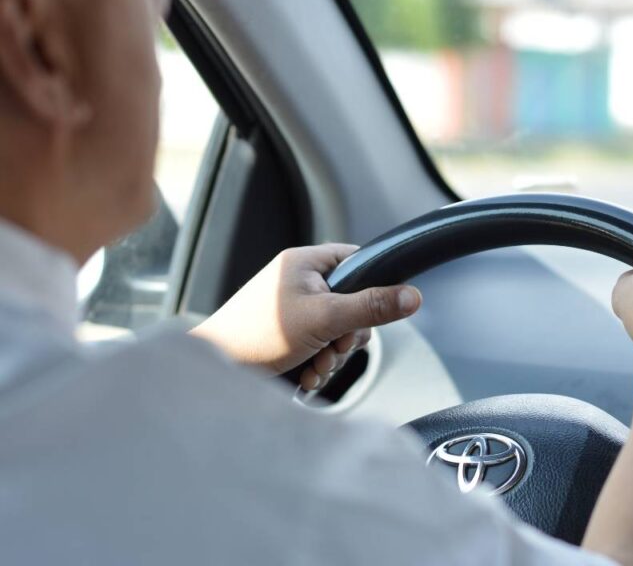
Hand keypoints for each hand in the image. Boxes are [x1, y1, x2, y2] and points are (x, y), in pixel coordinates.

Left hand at [191, 244, 420, 389]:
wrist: (214, 371)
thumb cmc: (256, 336)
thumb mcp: (325, 318)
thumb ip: (371, 307)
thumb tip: (413, 297)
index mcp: (305, 263)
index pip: (358, 262)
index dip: (371, 288)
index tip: (368, 314)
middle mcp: (299, 282)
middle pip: (353, 304)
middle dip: (347, 337)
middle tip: (332, 347)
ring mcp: (293, 310)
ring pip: (338, 331)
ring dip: (333, 356)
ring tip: (313, 366)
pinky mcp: (288, 336)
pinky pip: (320, 347)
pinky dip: (318, 365)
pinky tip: (305, 374)